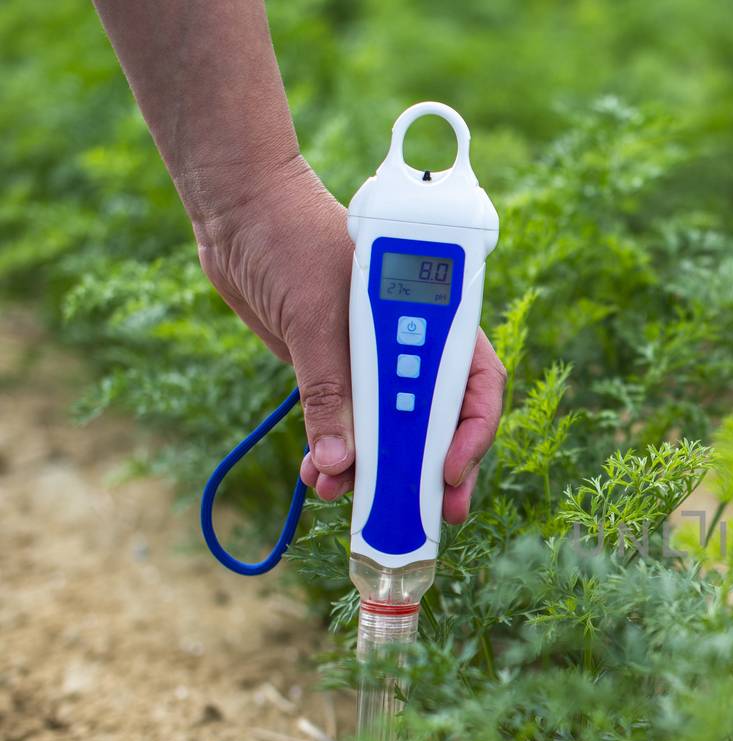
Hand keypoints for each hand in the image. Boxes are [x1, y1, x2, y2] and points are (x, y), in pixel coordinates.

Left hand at [195, 156, 503, 524]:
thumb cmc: (291, 236)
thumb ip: (329, 391)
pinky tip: (319, 478)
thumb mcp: (315, 318)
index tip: (447, 469)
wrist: (236, 210)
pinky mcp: (335, 372)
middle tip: (435, 514)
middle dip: (437, 468)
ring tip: (352, 500)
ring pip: (393, 430)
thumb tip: (338, 463)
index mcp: (431, 313)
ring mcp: (374, 359)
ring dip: (379, 470)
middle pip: (441, 417)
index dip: (471, 431)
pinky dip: (338, 457)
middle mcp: (410, 341)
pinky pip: (348, 427)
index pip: (473, 383)